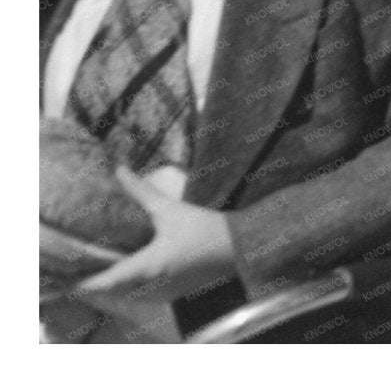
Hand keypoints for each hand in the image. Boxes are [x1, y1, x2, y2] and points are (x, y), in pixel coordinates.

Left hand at [72, 168, 237, 306]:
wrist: (240, 246)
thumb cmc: (203, 228)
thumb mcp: (170, 209)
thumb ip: (142, 192)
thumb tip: (120, 170)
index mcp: (146, 266)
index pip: (105, 282)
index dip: (86, 282)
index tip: (72, 276)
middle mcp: (151, 285)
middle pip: (115, 291)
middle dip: (102, 282)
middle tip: (91, 266)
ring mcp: (165, 292)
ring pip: (131, 296)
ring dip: (120, 287)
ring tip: (112, 269)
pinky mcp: (177, 293)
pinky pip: (148, 296)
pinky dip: (138, 289)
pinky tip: (140, 275)